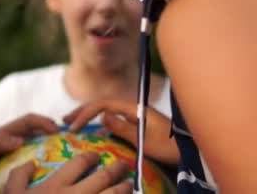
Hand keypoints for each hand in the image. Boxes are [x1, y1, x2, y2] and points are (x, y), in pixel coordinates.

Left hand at [0, 113, 59, 177]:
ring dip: (50, 143)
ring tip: (64, 152)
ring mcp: (13, 148)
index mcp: (6, 132)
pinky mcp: (14, 160)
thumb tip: (20, 140)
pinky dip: (42, 155)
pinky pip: (31, 153)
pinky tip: (49, 166)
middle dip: (52, 131)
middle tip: (68, 140)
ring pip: (36, 141)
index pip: (30, 120)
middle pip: (36, 129)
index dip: (45, 122)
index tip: (59, 131)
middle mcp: (11, 138)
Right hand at [4, 152, 131, 193]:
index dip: (91, 156)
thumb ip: (18, 176)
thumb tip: (31, 163)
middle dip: (116, 168)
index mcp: (56, 186)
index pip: (80, 162)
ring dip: (124, 188)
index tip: (96, 155)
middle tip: (122, 165)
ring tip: (129, 185)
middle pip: (104, 176)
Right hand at [63, 100, 178, 163]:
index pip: (103, 104)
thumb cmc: (171, 148)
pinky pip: (115, 120)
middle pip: (103, 105)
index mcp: (135, 109)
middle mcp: (134, 109)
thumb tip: (102, 116)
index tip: (73, 127)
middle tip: (65, 121)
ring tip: (74, 125)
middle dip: (83, 111)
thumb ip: (124, 128)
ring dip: (90, 116)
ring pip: (107, 112)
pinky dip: (100, 124)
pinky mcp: (138, 126)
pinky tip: (93, 133)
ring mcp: (136, 117)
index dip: (85, 113)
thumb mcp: (146, 141)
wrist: (191, 152)